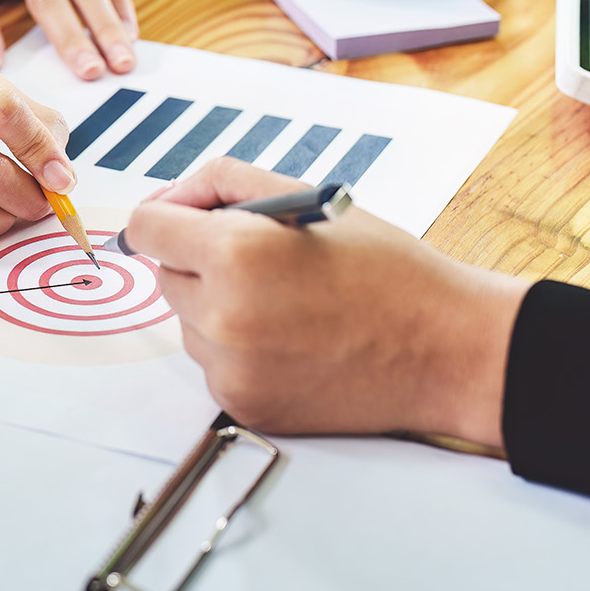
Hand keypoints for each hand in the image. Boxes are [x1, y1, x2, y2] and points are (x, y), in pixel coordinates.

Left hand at [124, 158, 529, 446]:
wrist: (443, 349)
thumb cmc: (385, 269)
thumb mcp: (305, 197)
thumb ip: (223, 184)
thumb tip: (167, 201)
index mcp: (236, 254)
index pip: (146, 228)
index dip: (170, 217)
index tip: (191, 221)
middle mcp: (223, 317)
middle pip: (166, 277)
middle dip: (202, 263)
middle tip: (267, 262)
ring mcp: (232, 370)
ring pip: (189, 325)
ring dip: (219, 309)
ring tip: (289, 305)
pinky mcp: (244, 406)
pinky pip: (215, 366)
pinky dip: (241, 352)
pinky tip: (294, 342)